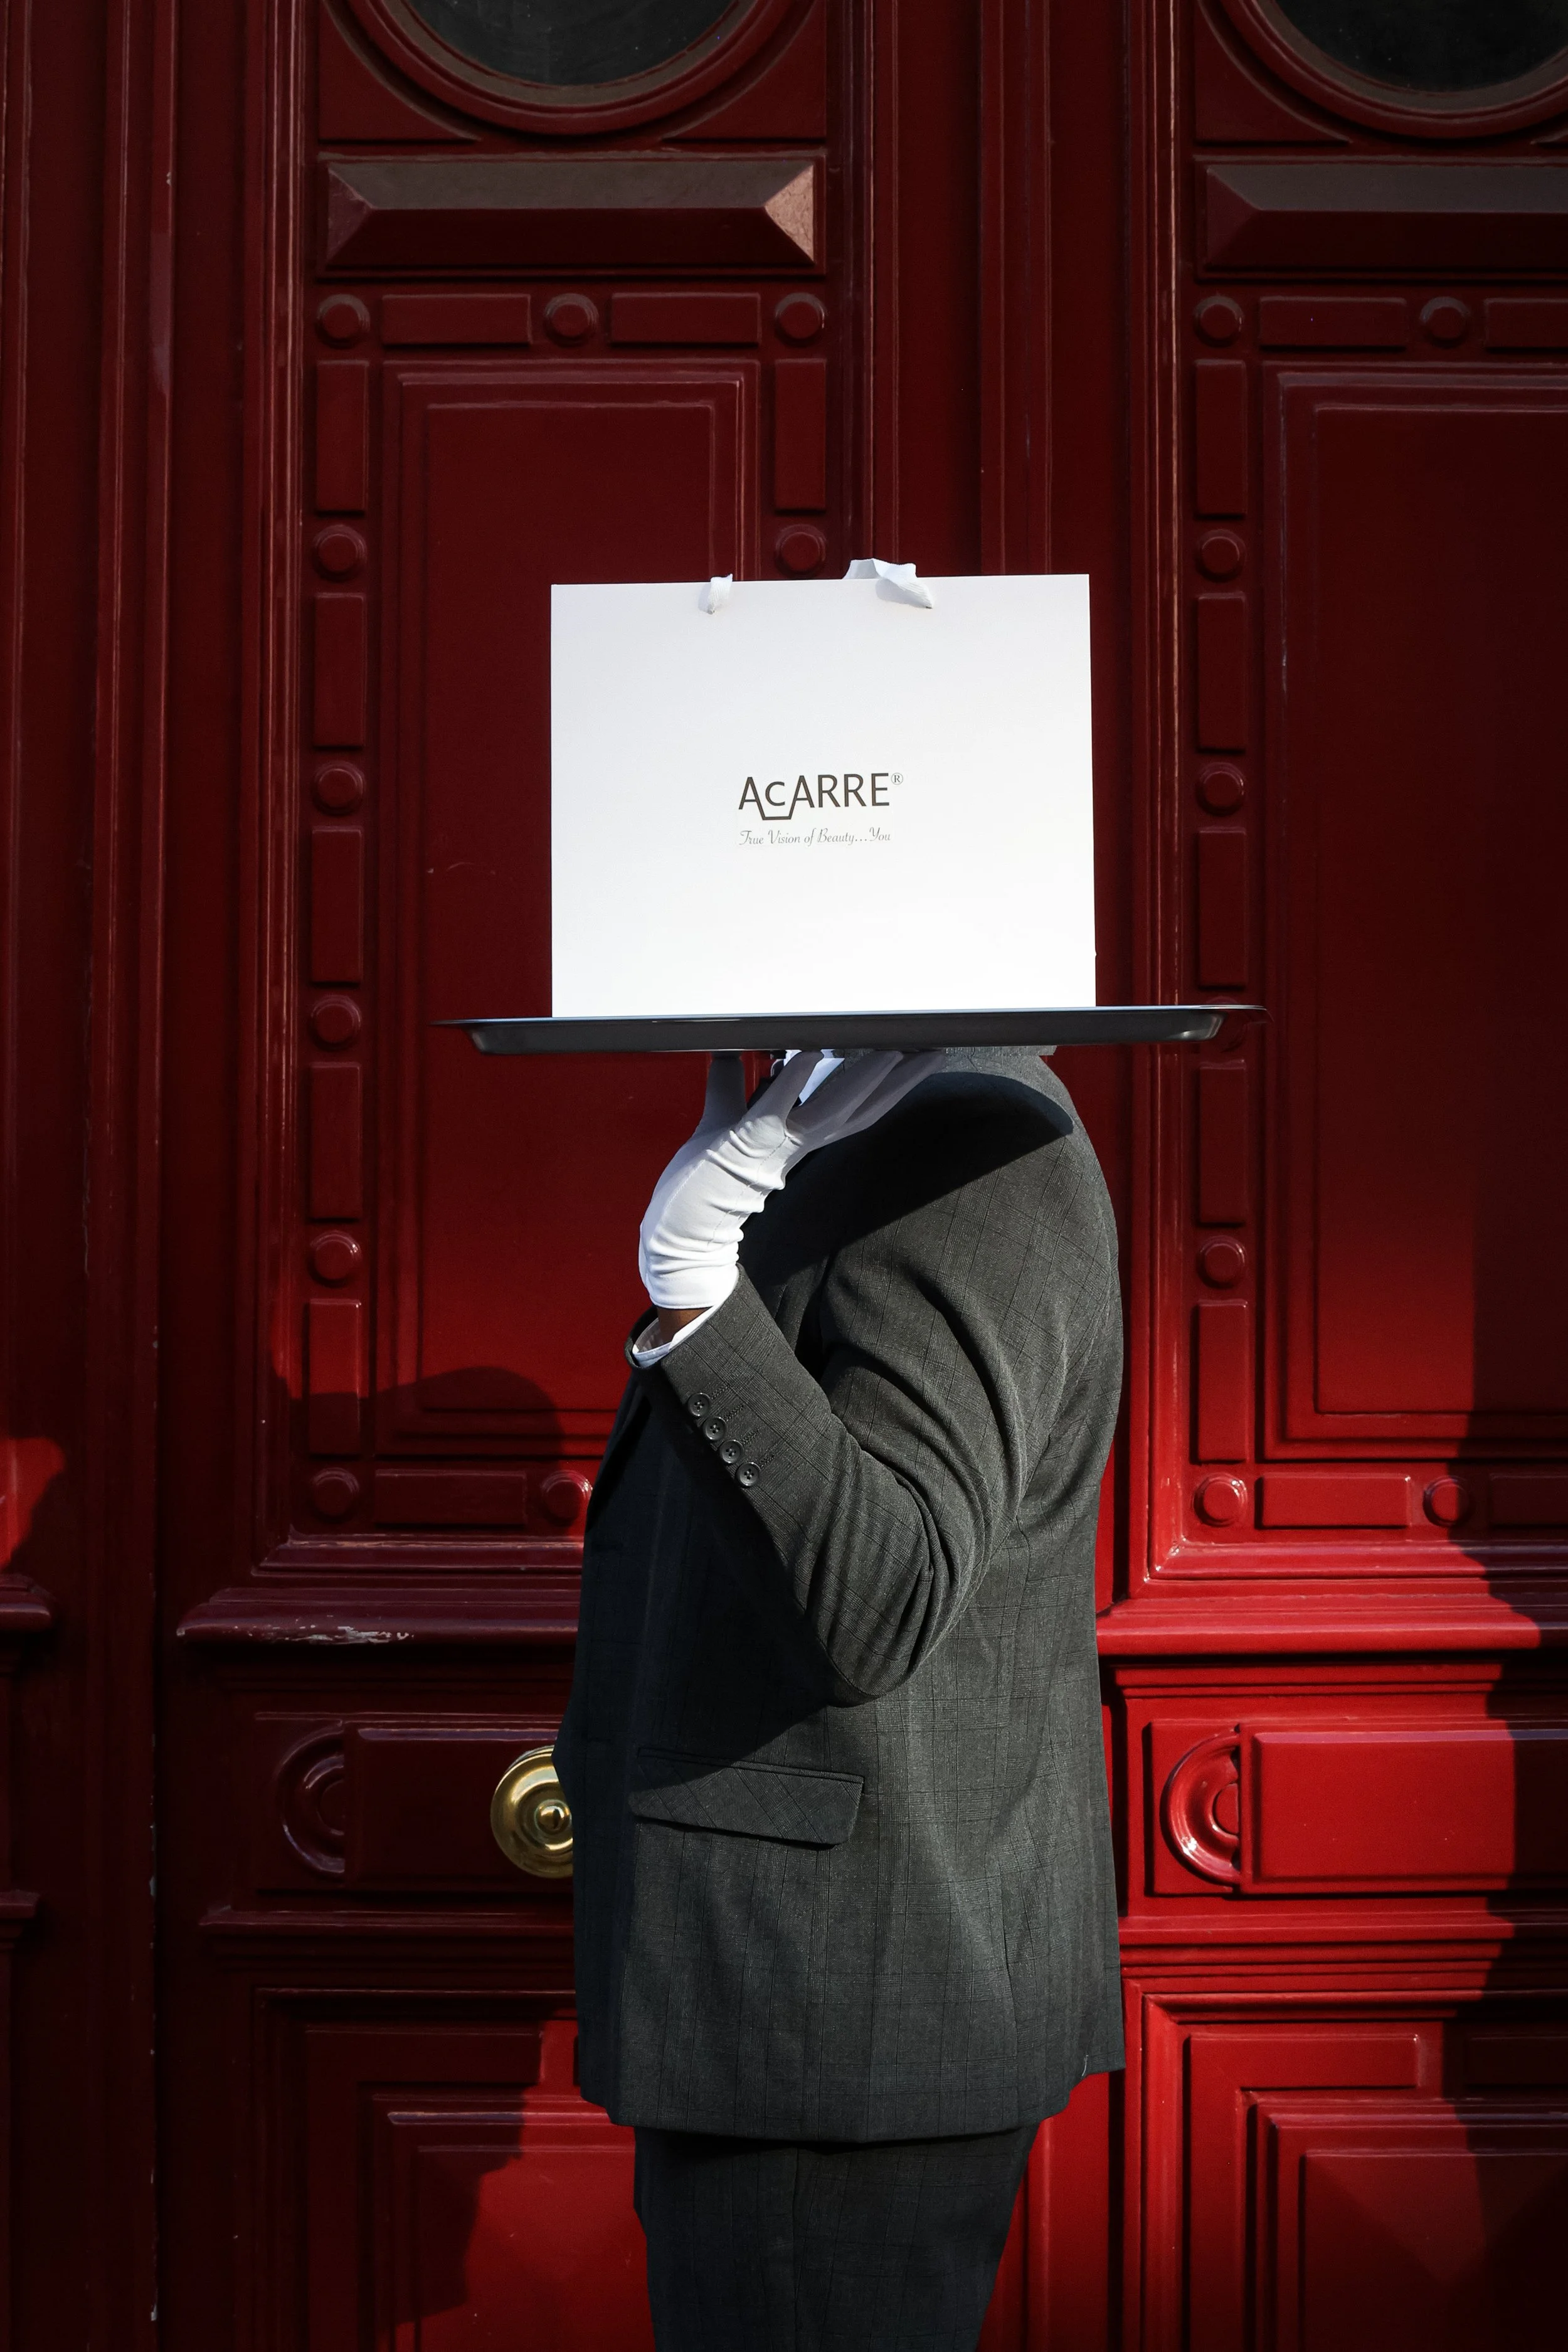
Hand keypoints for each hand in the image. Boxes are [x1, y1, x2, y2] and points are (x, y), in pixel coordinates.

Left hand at [638, 1048, 944, 1311]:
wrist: (680, 1232)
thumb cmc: (703, 1184)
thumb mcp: (722, 1121)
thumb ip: (731, 1084)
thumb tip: (731, 1048)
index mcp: (797, 1139)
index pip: (853, 1109)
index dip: (887, 1087)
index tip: (914, 1060)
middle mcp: (795, 1144)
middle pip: (860, 1110)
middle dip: (899, 1083)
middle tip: (933, 1053)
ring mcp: (773, 1147)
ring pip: (830, 1111)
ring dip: (861, 1080)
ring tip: (891, 1050)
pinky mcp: (744, 1145)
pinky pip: (773, 1110)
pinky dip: (791, 1081)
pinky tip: (807, 1053)